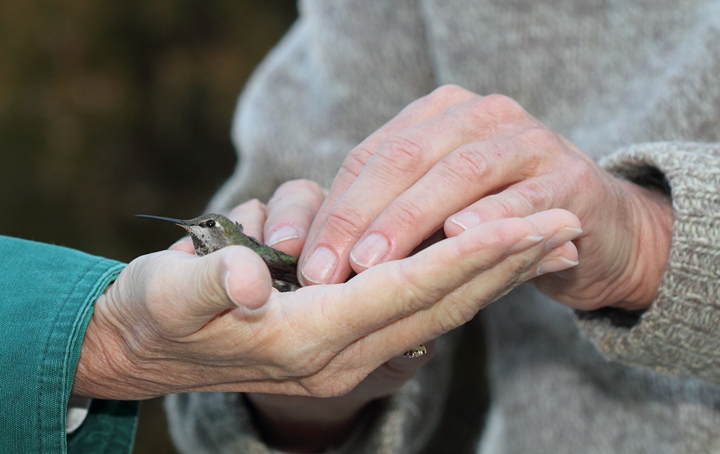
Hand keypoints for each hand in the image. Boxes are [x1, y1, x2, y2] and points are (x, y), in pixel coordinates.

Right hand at [72, 183, 581, 404]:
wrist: (143, 349)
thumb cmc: (156, 316)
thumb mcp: (171, 297)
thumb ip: (211, 286)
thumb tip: (252, 278)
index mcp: (306, 337)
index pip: (405, 288)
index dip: (468, 254)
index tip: (530, 224)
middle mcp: (339, 350)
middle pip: (442, 300)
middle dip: (506, 262)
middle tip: (567, 224)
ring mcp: (344, 347)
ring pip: (440, 304)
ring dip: (496, 270)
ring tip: (546, 237)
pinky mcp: (340, 332)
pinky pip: (417, 305)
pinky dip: (460, 279)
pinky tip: (489, 258)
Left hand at [298, 85, 672, 310]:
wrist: (589, 225)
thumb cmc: (493, 219)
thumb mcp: (431, 212)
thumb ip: (381, 219)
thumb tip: (302, 251)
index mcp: (437, 116)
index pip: (370, 156)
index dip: (333, 210)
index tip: (302, 261)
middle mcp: (480, 116)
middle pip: (405, 158)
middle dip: (359, 217)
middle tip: (325, 271)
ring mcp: (529, 141)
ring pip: (459, 173)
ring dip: (411, 221)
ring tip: (371, 265)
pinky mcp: (571, 179)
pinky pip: (524, 197)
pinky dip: (489, 220)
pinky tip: (456, 243)